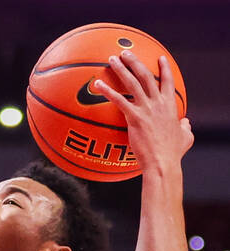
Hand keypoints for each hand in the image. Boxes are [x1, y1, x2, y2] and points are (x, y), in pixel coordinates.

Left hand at [93, 51, 192, 171]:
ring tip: (111, 59)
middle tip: (125, 53)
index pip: (167, 81)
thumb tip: (186, 123)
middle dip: (135, 62)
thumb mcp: (185, 138)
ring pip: (132, 82)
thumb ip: (186, 128)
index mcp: (169, 105)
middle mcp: (158, 102)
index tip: (160, 58)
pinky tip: (98, 84)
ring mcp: (146, 109)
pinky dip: (108, 91)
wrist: (162, 163)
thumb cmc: (172, 154)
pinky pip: (119, 101)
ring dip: (121, 69)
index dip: (164, 69)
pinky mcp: (134, 117)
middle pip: (146, 75)